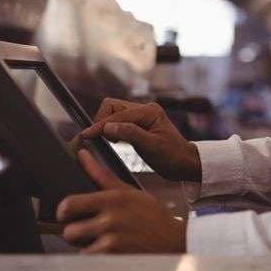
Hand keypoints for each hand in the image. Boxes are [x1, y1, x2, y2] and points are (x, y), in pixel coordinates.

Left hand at [58, 149, 186, 253]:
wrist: (174, 241)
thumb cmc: (151, 216)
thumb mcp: (129, 192)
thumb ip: (102, 176)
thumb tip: (82, 154)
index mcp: (112, 198)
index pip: (69, 204)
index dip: (64, 212)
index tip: (67, 215)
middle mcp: (111, 218)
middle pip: (69, 231)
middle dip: (75, 233)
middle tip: (87, 232)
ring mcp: (113, 240)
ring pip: (78, 248)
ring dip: (85, 247)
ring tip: (99, 243)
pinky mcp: (116, 257)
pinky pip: (90, 260)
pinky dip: (96, 259)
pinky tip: (108, 254)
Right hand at [79, 98, 201, 182]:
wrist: (185, 164)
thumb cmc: (173, 157)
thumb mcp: (152, 147)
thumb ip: (130, 134)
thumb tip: (107, 127)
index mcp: (149, 111)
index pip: (117, 115)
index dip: (100, 125)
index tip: (85, 136)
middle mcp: (144, 109)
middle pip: (112, 106)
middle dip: (101, 121)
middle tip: (98, 140)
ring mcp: (141, 115)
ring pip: (113, 112)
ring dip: (105, 125)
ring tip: (105, 141)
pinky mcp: (138, 123)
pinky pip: (118, 121)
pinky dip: (111, 129)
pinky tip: (112, 140)